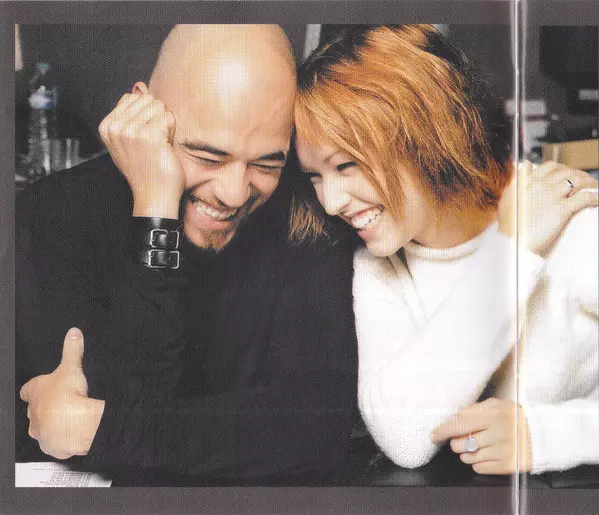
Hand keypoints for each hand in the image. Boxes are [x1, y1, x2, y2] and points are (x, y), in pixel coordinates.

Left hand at [19, 328, 104, 459]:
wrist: (73, 426)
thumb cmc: (67, 397)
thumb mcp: (71, 367)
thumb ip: (72, 349)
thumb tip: (73, 333)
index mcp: (35, 392)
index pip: (28, 390)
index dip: (35, 388)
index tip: (41, 387)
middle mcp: (33, 413)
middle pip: (33, 410)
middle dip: (44, 407)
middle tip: (60, 403)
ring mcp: (40, 431)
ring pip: (41, 428)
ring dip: (51, 424)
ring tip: (67, 420)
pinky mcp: (51, 446)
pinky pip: (53, 443)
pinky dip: (61, 439)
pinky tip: (71, 434)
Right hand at [98, 82, 184, 218]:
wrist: (154, 196)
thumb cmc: (146, 169)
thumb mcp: (130, 140)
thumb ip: (131, 112)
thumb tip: (139, 86)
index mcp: (107, 126)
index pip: (132, 98)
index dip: (145, 115)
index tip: (144, 137)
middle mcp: (115, 127)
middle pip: (147, 99)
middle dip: (156, 118)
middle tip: (154, 143)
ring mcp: (131, 131)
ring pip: (159, 106)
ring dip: (165, 125)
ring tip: (159, 145)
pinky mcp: (149, 135)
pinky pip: (168, 117)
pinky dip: (171, 131)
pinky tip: (165, 146)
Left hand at [430, 397, 531, 474]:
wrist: (542, 434)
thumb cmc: (515, 417)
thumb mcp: (495, 405)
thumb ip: (473, 410)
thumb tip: (453, 418)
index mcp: (493, 416)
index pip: (459, 424)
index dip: (443, 430)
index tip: (434, 434)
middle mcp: (497, 435)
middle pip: (460, 444)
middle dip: (456, 441)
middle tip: (464, 437)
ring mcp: (502, 452)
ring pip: (467, 458)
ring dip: (466, 452)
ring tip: (476, 445)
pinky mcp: (506, 467)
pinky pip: (479, 468)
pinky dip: (477, 462)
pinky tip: (486, 453)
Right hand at [498, 161, 598, 255]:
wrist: (512, 242)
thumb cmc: (509, 224)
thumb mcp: (508, 198)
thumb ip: (518, 180)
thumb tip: (526, 165)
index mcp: (528, 182)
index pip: (550, 167)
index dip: (563, 169)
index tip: (568, 175)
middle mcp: (540, 185)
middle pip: (567, 172)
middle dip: (580, 175)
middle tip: (586, 182)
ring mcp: (552, 196)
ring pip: (578, 181)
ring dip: (590, 183)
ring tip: (595, 188)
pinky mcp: (562, 209)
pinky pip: (585, 198)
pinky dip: (595, 197)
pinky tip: (598, 199)